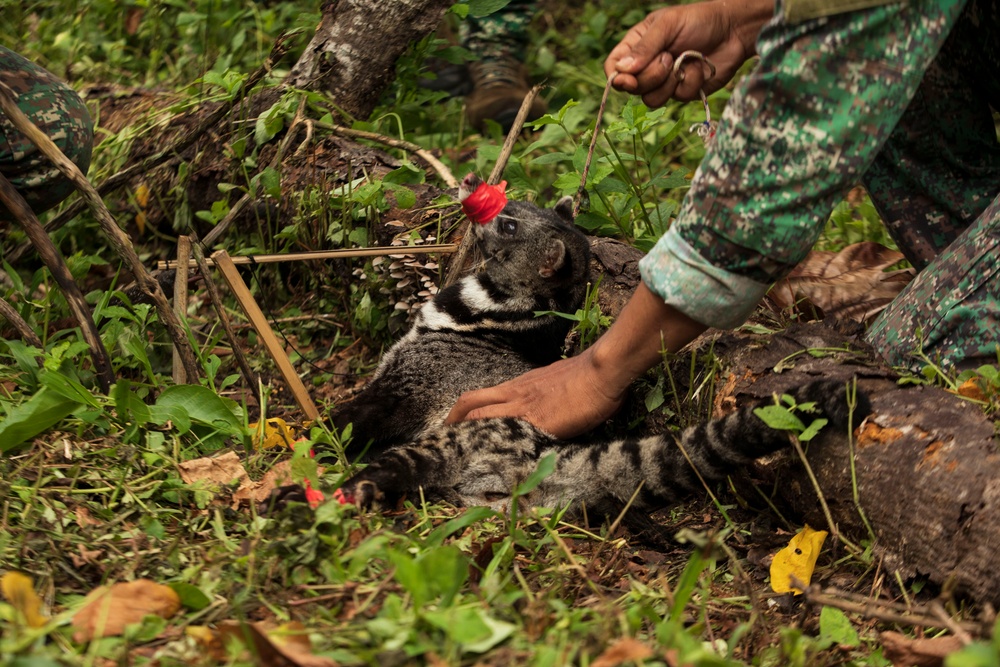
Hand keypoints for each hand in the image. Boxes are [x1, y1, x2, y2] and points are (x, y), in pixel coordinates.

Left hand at [447, 283, 708, 438]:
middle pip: (471, 403)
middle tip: (442, 441)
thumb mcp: (555, 380)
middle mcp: (515, 393)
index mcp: (519, 385)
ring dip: (464, 435)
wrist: (601, 371)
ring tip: (452, 455)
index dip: (463, 411)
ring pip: (481, 417)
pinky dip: (492, 448)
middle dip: (452, 422)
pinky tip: (485, 464)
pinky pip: (507, 435)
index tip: (454, 425)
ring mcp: (524, 407)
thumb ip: (544, 392)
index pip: (481, 396)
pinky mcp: (538, 423)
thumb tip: (544, 404)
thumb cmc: (586, 374)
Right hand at [604, 0, 772, 105]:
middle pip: (632, 87)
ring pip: (651, 99)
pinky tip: (698, 68)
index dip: (616, 77)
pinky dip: (689, 83)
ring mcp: (664, 80)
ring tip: (683, 62)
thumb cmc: (699, 21)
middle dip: (651, 76)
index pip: (614, 67)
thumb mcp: (668, 25)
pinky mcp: (682, 91)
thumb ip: (645, 47)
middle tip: (668, 58)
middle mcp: (647, 65)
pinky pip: (676, 99)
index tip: (627, 80)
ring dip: (669, 83)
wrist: (734, 32)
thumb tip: (621, 70)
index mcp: (637, 45)